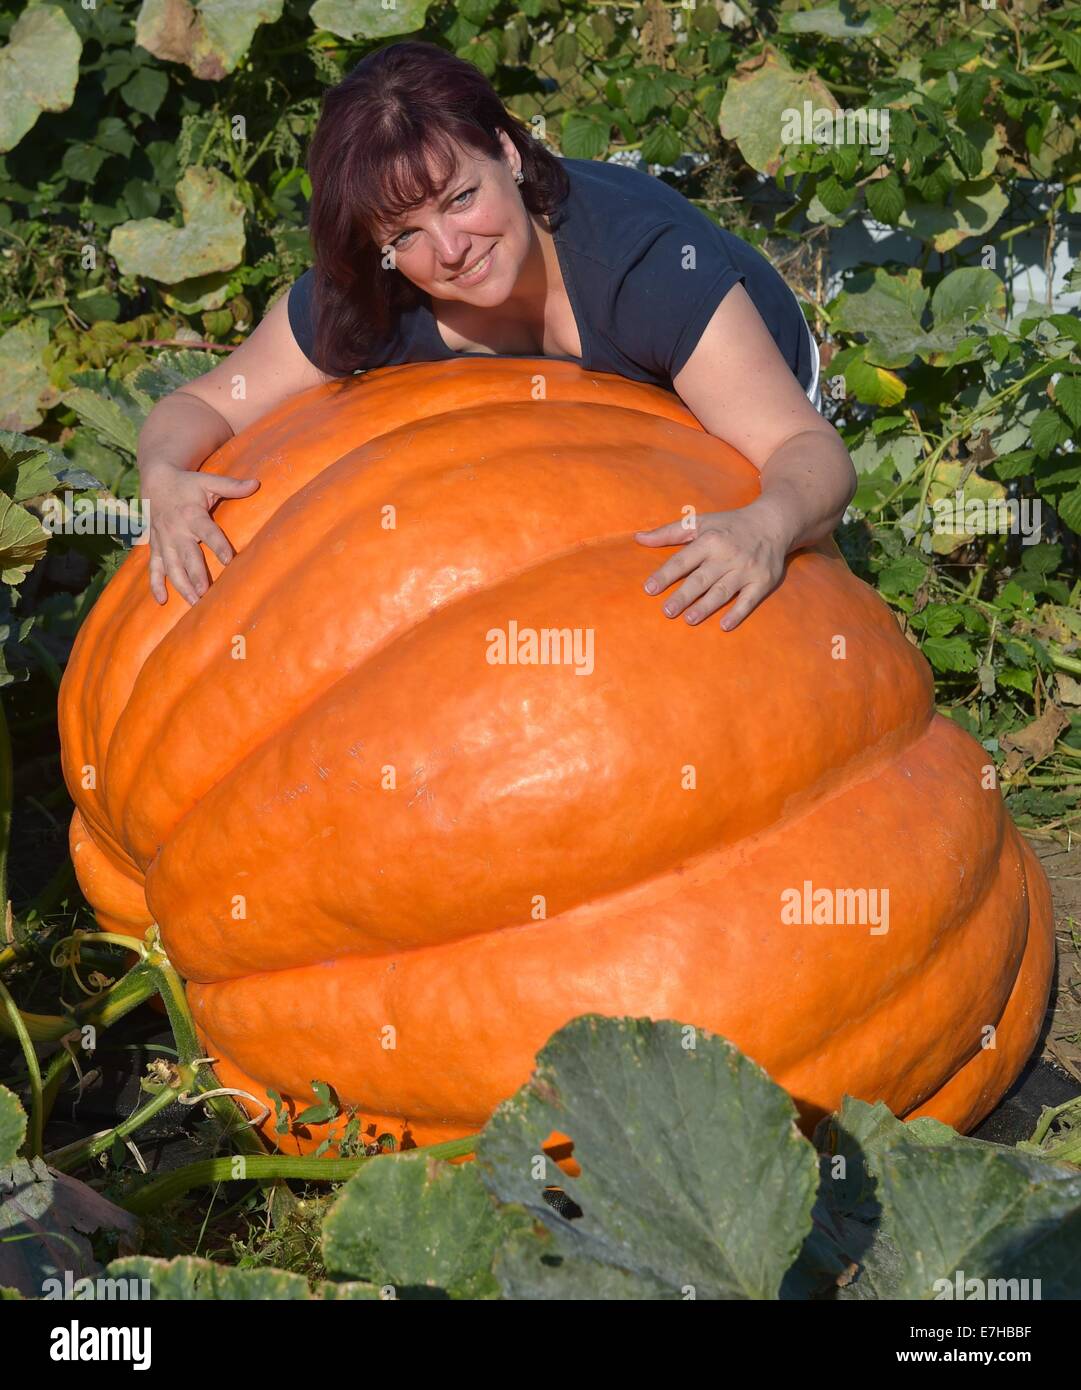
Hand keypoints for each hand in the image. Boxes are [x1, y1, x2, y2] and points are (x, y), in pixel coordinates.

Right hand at [141, 462, 259, 605]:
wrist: (155, 480)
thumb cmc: (187, 483)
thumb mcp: (209, 481)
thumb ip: (231, 486)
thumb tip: (256, 484)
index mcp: (192, 514)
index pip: (208, 532)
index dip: (218, 546)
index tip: (229, 560)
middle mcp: (176, 530)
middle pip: (187, 556)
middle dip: (196, 574)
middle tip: (205, 592)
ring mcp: (163, 540)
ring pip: (171, 566)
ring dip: (181, 585)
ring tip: (193, 602)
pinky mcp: (155, 546)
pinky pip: (154, 567)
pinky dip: (155, 584)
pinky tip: (162, 600)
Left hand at [634, 501, 789, 630]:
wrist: (773, 522)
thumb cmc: (729, 525)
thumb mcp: (700, 522)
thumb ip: (668, 532)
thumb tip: (638, 538)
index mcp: (709, 540)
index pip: (683, 560)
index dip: (665, 574)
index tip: (649, 589)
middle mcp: (727, 555)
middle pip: (701, 578)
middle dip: (684, 595)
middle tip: (667, 611)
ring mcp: (746, 569)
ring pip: (722, 591)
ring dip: (706, 606)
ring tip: (689, 620)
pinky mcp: (763, 581)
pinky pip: (749, 600)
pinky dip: (738, 613)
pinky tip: (724, 625)